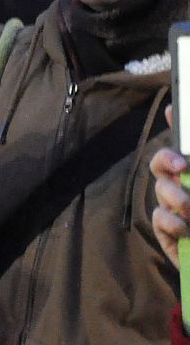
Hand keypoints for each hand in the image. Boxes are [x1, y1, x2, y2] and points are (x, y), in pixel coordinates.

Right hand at [151, 107, 188, 258]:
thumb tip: (187, 151)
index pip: (183, 146)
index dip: (176, 124)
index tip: (174, 112)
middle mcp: (185, 188)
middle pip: (162, 162)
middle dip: (166, 159)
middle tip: (182, 166)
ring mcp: (175, 209)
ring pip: (161, 189)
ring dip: (177, 196)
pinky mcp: (168, 232)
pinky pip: (159, 216)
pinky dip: (171, 220)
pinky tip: (186, 228)